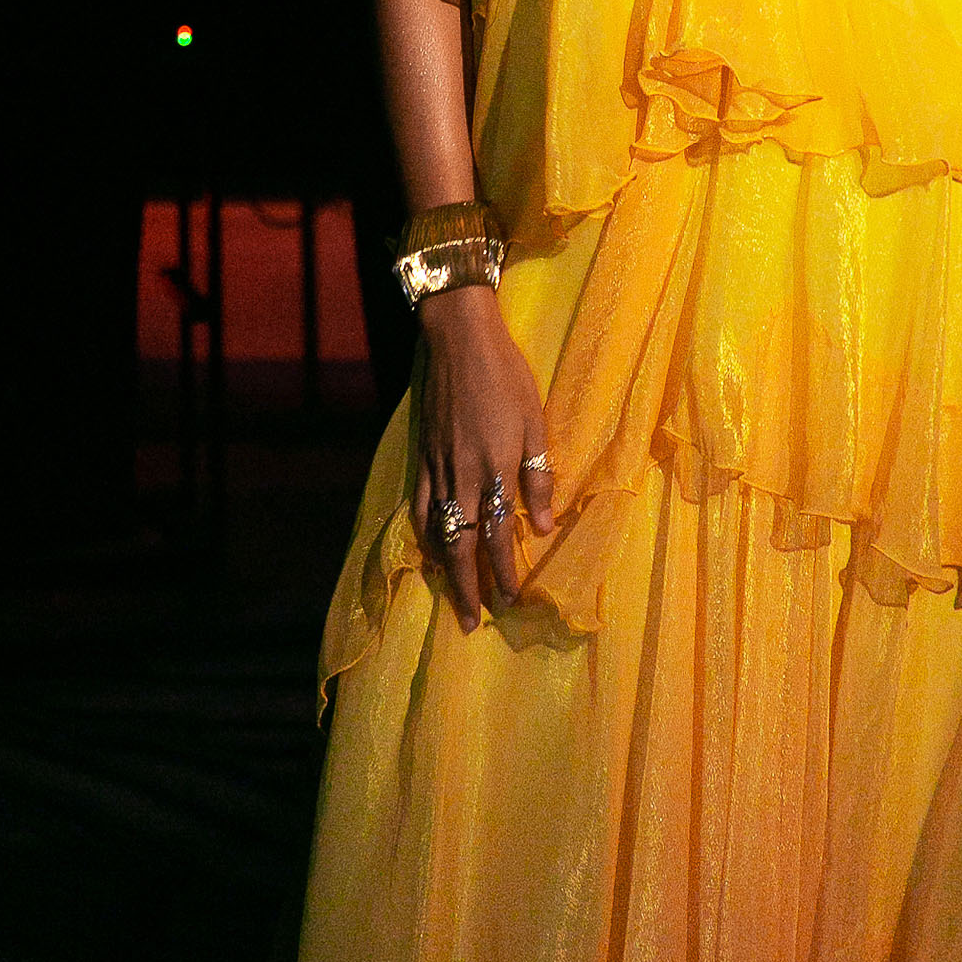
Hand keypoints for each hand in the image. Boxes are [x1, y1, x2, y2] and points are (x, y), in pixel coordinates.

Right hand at [409, 285, 556, 631]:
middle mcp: (461, 474)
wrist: (458, 338)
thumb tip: (542, 528)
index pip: (498, 534)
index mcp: (495, 467)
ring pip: (437, 532)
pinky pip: (418, 506)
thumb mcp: (535, 422)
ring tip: (452, 597)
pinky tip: (430, 551)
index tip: (510, 602)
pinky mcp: (422, 455)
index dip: (504, 572)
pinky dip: (423, 536)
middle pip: (463, 545)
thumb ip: (538, 477)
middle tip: (471, 623)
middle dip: (468, 588)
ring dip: (445, 569)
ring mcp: (436, 467)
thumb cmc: (507, 375)